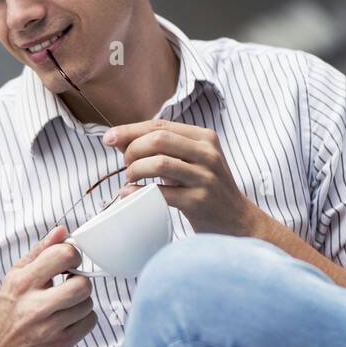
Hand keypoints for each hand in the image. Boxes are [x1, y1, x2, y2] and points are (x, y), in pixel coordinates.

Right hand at [0, 226, 96, 346]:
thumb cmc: (11, 307)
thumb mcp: (17, 274)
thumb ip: (41, 251)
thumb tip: (62, 231)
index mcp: (23, 282)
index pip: (63, 256)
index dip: (72, 255)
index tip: (68, 262)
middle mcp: (36, 306)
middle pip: (82, 284)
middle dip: (80, 281)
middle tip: (69, 284)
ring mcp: (50, 328)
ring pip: (88, 303)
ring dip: (81, 301)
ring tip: (64, 303)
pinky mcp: (62, 344)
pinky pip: (90, 322)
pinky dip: (83, 317)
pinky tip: (67, 317)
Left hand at [102, 120, 262, 235]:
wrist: (237, 221)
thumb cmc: (205, 188)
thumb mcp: (190, 161)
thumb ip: (161, 148)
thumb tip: (117, 138)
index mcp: (204, 138)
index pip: (160, 125)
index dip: (130, 130)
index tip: (108, 139)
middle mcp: (208, 154)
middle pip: (158, 140)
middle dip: (132, 151)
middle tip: (126, 165)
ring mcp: (205, 177)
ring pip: (159, 163)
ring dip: (135, 171)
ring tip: (130, 180)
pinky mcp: (199, 201)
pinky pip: (161, 192)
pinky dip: (138, 192)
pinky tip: (129, 194)